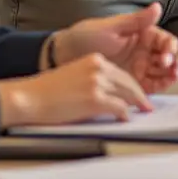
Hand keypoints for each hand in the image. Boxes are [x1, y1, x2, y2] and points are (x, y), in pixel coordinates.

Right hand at [0, 54, 150, 128]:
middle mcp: (98, 67)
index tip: (138, 94)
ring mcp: (97, 82)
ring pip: (127, 93)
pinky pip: (119, 107)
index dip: (132, 85)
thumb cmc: (47, 91)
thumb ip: (94, 80)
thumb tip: (109, 96)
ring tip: (142, 112)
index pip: (121, 72)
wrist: (30, 97)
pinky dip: (124, 114)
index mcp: (94, 59)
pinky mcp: (95, 99)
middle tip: (146, 105)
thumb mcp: (75, 75)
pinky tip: (125, 119)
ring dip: (136, 104)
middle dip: (139, 94)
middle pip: (128, 81)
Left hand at [54, 3, 177, 93]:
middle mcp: (145, 51)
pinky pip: (152, 86)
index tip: (168, 52)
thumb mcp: (110, 27)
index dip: (171, 46)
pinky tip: (162, 86)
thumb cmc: (86, 36)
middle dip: (176, 61)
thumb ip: (136, 20)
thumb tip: (156, 7)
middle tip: (171, 65)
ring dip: (172, 75)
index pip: (165, 40)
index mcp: (142, 34)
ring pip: (165, 72)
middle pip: (170, 57)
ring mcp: (141, 68)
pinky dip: (161, 87)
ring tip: (171, 76)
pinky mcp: (134, 83)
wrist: (65, 57)